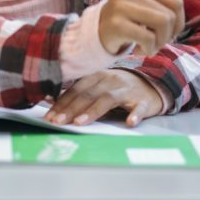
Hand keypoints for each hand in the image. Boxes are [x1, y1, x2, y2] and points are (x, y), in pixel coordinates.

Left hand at [45, 69, 164, 127]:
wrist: (150, 86)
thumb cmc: (118, 89)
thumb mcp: (99, 88)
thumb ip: (80, 95)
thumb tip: (53, 103)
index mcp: (96, 76)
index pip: (75, 89)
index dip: (62, 102)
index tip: (49, 115)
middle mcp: (110, 80)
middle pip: (88, 94)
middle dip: (70, 109)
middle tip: (58, 121)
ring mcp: (127, 89)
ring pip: (107, 99)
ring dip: (92, 112)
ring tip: (79, 123)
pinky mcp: (143, 100)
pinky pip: (139, 107)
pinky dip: (134, 115)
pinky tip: (129, 123)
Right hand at [98, 0, 189, 55]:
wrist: (96, 34)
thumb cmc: (126, 20)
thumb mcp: (145, 5)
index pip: (176, 2)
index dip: (179, 22)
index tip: (165, 31)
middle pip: (170, 16)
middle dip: (168, 35)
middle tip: (154, 41)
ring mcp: (121, 7)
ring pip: (162, 24)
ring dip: (159, 42)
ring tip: (148, 45)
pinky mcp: (116, 25)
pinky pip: (148, 38)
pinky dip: (148, 49)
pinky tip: (137, 49)